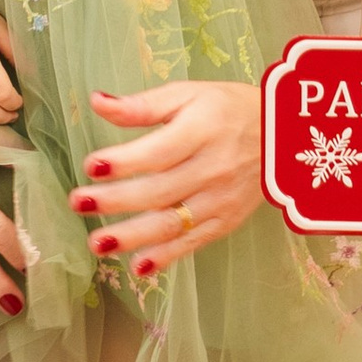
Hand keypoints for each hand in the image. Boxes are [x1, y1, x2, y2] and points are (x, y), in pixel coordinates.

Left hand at [70, 80, 261, 279]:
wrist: (283, 137)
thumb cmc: (227, 109)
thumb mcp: (188, 94)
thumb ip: (143, 104)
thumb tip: (97, 102)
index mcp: (201, 130)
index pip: (158, 152)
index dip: (124, 162)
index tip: (91, 165)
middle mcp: (212, 168)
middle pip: (159, 191)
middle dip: (116, 201)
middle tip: (78, 204)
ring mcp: (220, 200)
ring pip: (172, 223)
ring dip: (133, 237)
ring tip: (97, 244)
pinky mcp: (226, 221)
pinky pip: (192, 242)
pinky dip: (166, 257)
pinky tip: (138, 267)